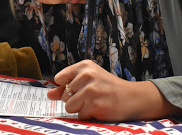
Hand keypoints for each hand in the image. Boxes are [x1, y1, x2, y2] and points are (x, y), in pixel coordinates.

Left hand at [47, 60, 181, 121]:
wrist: (132, 98)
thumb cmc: (109, 88)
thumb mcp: (89, 80)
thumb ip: (67, 86)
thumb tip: (49, 94)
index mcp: (84, 66)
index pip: (60, 78)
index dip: (66, 87)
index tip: (78, 88)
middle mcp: (87, 75)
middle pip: (64, 95)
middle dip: (75, 99)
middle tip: (92, 96)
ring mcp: (91, 90)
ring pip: (70, 106)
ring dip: (80, 108)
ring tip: (94, 102)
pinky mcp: (95, 104)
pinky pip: (80, 115)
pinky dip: (88, 115)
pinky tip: (99, 108)